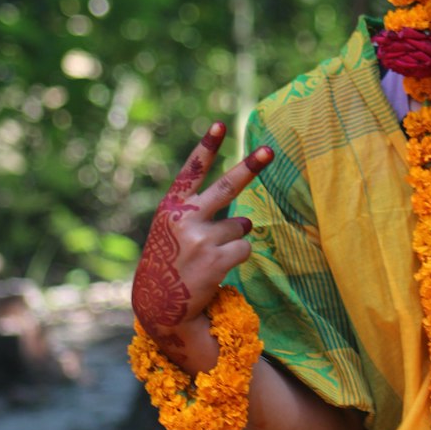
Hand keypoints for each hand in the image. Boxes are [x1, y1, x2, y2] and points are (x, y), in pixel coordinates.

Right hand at [131, 122, 273, 344]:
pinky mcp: (216, 259)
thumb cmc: (170, 263)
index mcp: (170, 208)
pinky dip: (237, 257)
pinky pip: (244, 248)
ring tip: (209, 255)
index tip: (220, 124)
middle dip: (250, 167)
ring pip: (240, 226)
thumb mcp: (170, 232)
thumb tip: (248, 218)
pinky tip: (217, 268)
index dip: (206, 146)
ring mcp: (201, 238)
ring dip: (233, 238)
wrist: (160, 305)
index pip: (191, 171)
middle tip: (270, 150)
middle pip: (227, 187)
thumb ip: (198, 216)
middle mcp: (184, 218)